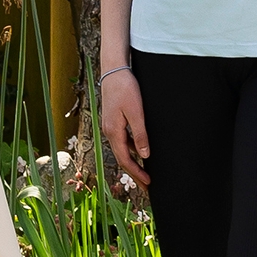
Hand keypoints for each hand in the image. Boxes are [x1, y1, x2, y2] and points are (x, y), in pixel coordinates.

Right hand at [101, 65, 149, 200]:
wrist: (114, 70)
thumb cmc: (125, 88)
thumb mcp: (136, 112)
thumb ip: (140, 134)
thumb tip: (144, 155)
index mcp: (113, 132)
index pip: (125, 160)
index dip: (136, 173)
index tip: (148, 184)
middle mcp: (109, 132)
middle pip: (122, 158)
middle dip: (134, 173)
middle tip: (146, 185)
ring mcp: (110, 126)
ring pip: (122, 150)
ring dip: (132, 162)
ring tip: (144, 172)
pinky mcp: (113, 120)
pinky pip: (122, 141)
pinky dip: (130, 150)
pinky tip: (139, 151)